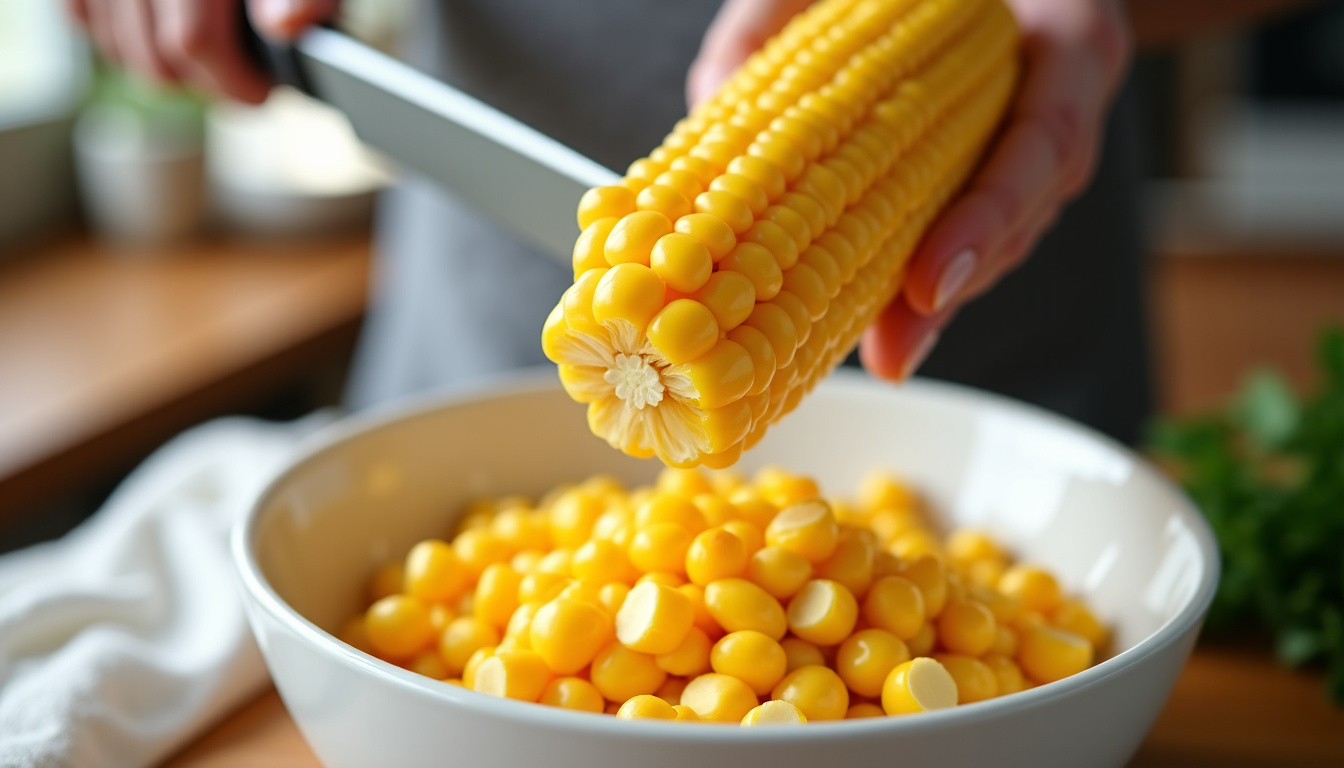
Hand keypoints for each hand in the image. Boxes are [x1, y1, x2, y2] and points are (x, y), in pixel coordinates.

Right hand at [66, 0, 338, 103]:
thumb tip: (285, 28)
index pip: (194, 41)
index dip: (233, 80)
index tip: (261, 91)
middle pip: (154, 54)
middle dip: (202, 82)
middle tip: (236, 85)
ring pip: (115, 42)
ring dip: (160, 65)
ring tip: (202, 63)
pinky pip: (81, 11)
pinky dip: (113, 32)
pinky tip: (154, 33)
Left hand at [688, 0, 1131, 380]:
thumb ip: (786, 15)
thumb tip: (709, 102)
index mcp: (1067, 44)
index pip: (1047, 139)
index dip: (989, 216)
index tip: (926, 280)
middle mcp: (1059, 108)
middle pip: (1020, 217)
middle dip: (951, 293)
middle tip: (892, 352)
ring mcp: (1034, 152)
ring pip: (995, 240)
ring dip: (933, 302)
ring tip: (882, 352)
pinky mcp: (993, 176)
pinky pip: (965, 230)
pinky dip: (917, 276)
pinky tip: (881, 324)